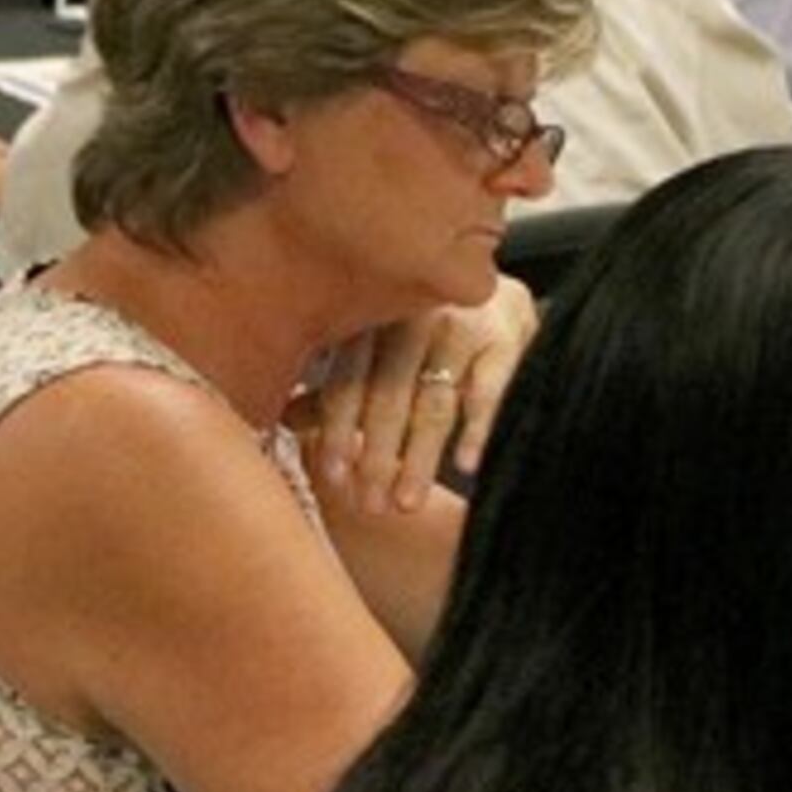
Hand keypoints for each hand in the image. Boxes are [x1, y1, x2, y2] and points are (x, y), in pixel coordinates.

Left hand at [301, 278, 536, 512]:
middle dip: (378, 456)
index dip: (339, 432)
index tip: (334, 479)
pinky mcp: (507, 339)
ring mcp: (461, 327)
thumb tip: (284, 419)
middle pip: (389, 396)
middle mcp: (412, 318)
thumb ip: (341, 382)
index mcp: (371, 319)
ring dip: (419, 458)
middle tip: (370, 505)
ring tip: (407, 504)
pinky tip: (466, 465)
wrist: (497, 286)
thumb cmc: (428, 328)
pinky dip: (478, 429)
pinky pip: (490, 392)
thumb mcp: (380, 346)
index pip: (348, 381)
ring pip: (434, 403)